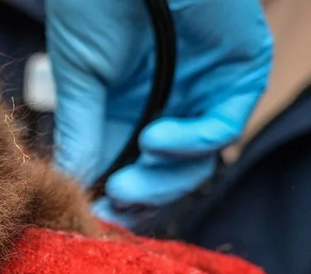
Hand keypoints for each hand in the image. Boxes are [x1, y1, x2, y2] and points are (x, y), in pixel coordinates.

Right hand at [46, 0, 272, 225]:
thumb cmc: (90, 6)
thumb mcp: (79, 82)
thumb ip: (83, 134)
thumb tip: (75, 185)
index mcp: (126, 105)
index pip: (130, 165)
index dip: (120, 196)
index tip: (99, 216)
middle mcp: (166, 101)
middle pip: (168, 172)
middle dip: (145, 195)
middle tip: (119, 203)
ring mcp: (202, 87)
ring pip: (198, 160)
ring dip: (165, 178)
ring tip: (133, 174)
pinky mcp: (235, 71)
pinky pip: (222, 126)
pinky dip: (191, 143)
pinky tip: (155, 138)